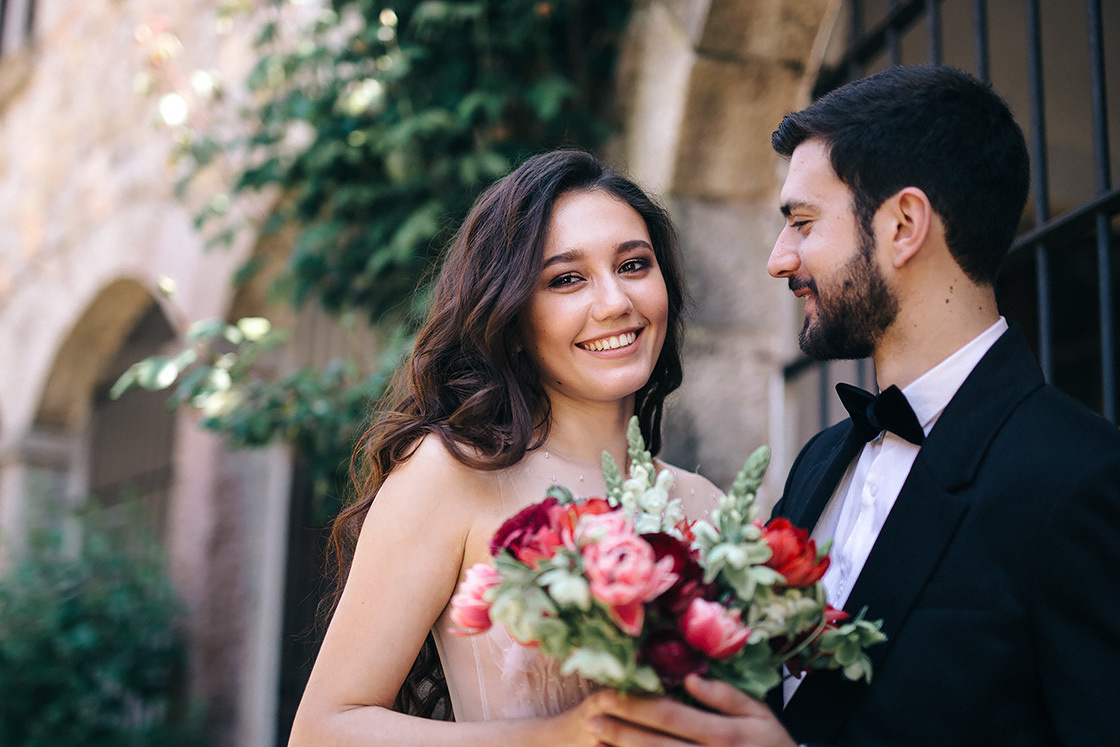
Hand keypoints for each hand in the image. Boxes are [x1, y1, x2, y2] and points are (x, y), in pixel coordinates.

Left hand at [588, 675, 796, 746]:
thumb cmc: (774, 745)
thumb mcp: (761, 715)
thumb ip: (726, 697)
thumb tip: (691, 678)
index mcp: (722, 734)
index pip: (670, 716)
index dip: (636, 706)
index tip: (608, 695)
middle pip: (655, 745)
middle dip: (620, 732)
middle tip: (591, 719)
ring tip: (596, 743)